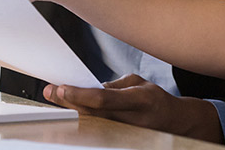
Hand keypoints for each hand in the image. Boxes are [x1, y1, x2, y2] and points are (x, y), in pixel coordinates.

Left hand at [44, 74, 223, 143]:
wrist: (175, 123)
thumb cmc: (155, 99)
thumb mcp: (138, 83)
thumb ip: (114, 86)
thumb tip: (90, 89)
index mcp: (138, 100)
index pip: (103, 99)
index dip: (80, 94)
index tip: (62, 87)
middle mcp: (131, 119)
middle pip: (93, 113)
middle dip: (68, 102)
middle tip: (49, 92)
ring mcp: (126, 133)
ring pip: (92, 124)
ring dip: (71, 113)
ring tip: (55, 102)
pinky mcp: (122, 140)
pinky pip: (97, 131)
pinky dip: (82, 122)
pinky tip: (69, 114)